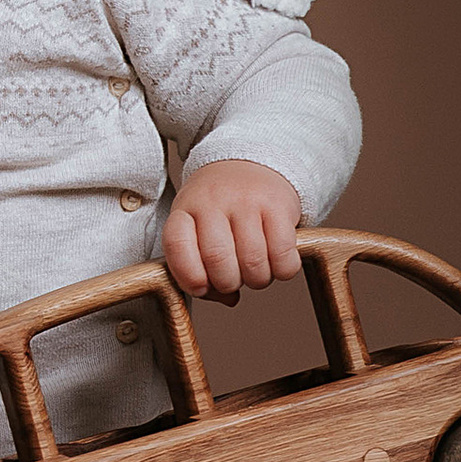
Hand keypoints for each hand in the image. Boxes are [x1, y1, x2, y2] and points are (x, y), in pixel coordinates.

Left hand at [163, 160, 301, 301]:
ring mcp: (247, 201)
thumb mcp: (198, 230)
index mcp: (185, 210)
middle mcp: (213, 201)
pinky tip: (278, 262)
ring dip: (257, 280)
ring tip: (256, 270)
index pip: (176, 245)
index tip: (201, 286)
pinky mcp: (279, 205)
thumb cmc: (219, 210)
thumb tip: (228, 298)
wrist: (250, 162)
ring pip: (253, 262)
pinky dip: (283, 270)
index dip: (189, 276)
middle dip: (227, 283)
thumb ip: (202, 270)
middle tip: (234, 279)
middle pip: (217, 260)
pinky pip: (284, 254)